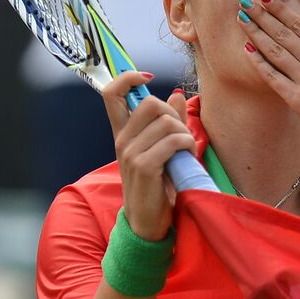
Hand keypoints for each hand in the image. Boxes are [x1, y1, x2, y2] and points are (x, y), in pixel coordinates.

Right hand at [101, 73, 193, 240]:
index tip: (148, 76)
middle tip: (181, 136)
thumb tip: (176, 95)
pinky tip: (187, 157)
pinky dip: (187, 145)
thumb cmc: (159, 185)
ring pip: (165, 121)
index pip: (112, 93)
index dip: (128, 77)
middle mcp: (121, 140)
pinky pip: (172, 141)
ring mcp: (129, 153)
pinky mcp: (143, 167)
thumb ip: (170, 123)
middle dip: (173, 114)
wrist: (150, 222)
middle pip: (149, 102)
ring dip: (184, 133)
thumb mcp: (164, 150)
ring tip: (186, 151)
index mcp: (123, 133)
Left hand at [238, 2, 299, 156]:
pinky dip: (259, 63)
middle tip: (245, 1)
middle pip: (285, 34)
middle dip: (263, 15)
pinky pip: (274, 78)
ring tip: (242, 19)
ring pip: (276, 51)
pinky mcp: (298, 99)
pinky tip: (246, 50)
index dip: (282, 11)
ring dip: (257, 34)